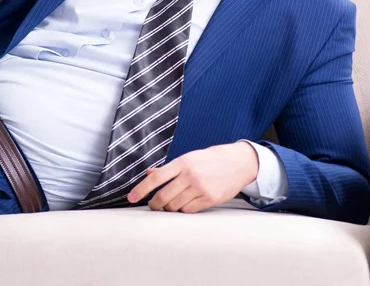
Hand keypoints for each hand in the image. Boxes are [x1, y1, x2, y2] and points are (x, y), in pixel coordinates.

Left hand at [127, 142, 258, 213]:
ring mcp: (200, 188)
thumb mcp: (190, 158)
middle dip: (155, 204)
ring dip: (170, 207)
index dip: (141, 189)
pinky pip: (188, 211)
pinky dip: (183, 210)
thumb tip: (149, 173)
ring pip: (174, 207)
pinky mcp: (209, 199)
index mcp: (183, 162)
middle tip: (154, 205)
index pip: (156, 178)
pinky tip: (186, 203)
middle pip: (162, 197)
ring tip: (173, 202)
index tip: (131, 198)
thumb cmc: (212, 159)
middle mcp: (190, 175)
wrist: (238, 162)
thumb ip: (169, 168)